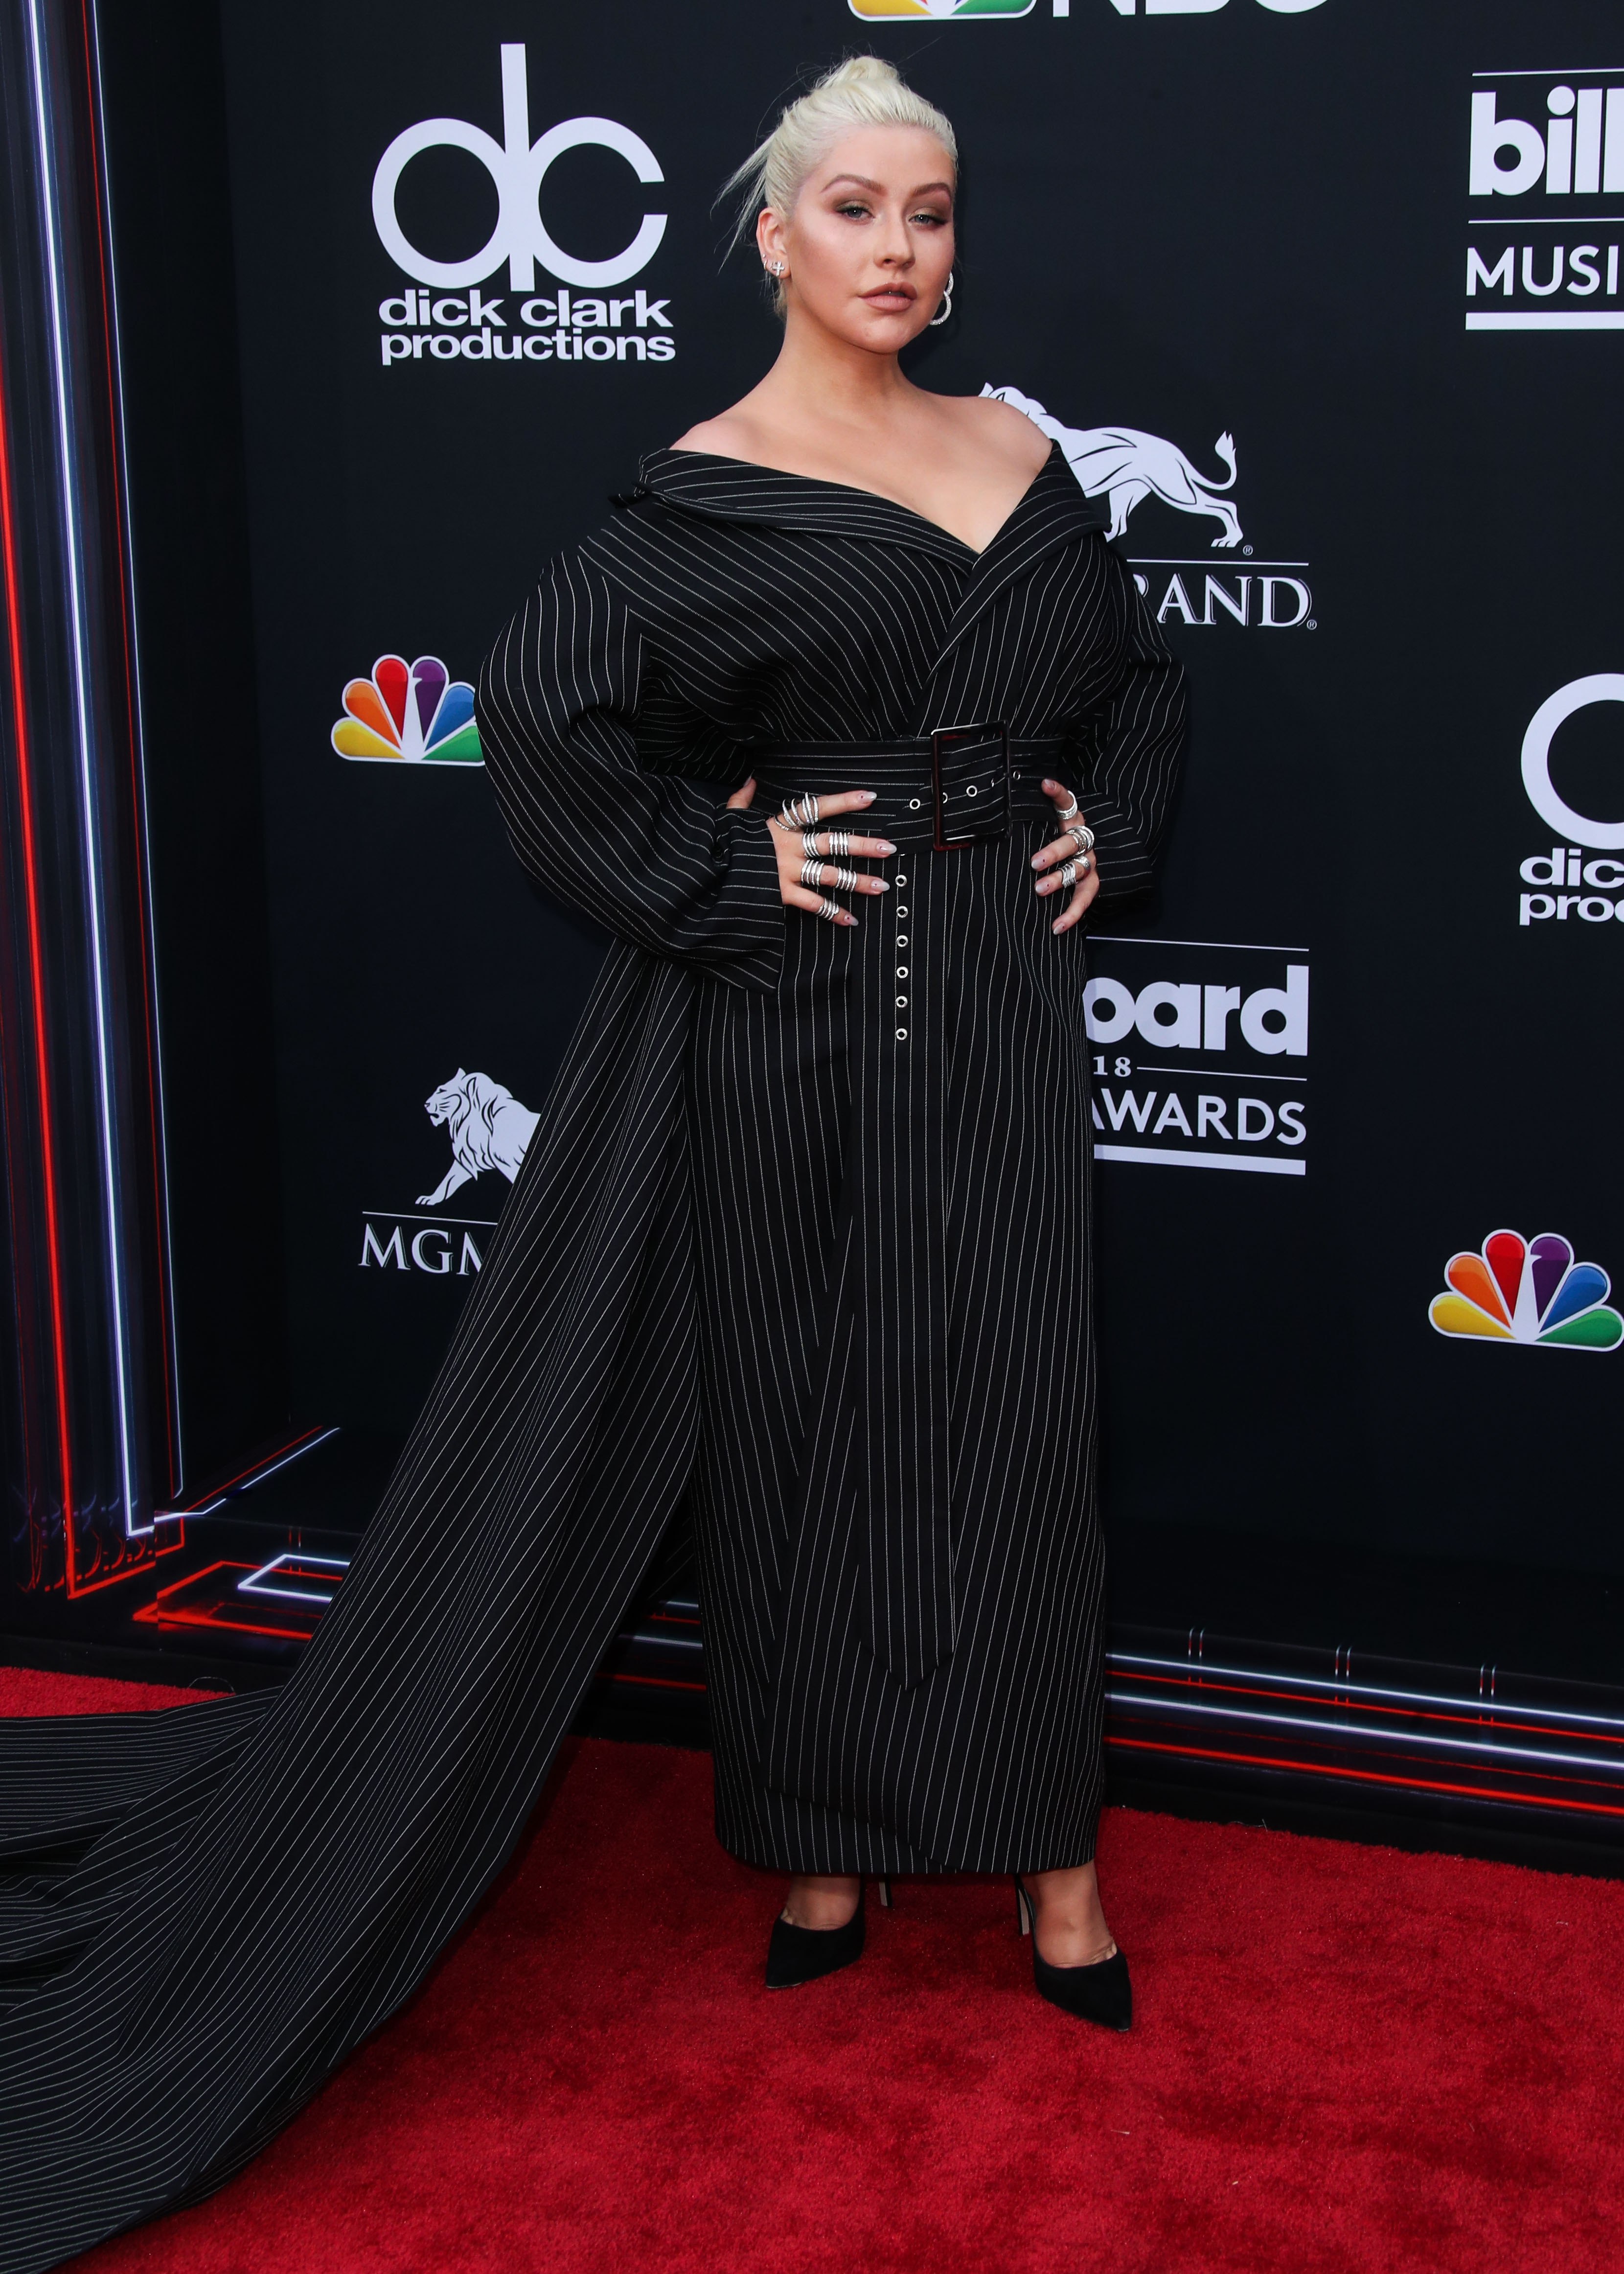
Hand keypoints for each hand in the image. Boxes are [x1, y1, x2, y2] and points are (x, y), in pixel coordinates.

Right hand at [727, 778, 895, 927]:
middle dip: (863, 845)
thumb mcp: (728, 817)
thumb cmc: (718, 844)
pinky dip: (832, 913)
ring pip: (830, 875)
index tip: (871, 797)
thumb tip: (750, 780)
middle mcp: (789, 847)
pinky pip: (813, 905)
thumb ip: (742, 799)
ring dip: (858, 881)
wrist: (704, 873)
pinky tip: (852, 920)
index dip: (844, 801)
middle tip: (889, 848)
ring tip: (883, 886)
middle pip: (833, 843)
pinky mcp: (782, 895)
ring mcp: (787, 872)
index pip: (816, 808)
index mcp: (779, 826)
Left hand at [1030, 778, 1100, 934]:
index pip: (1066, 801)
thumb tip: (1010, 800)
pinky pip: (1084, 900)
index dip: (1058, 793)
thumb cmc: (1052, 836)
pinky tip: (1056, 927)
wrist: (1081, 850)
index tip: (1045, 785)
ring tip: (1039, 890)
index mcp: (1071, 819)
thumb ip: (1031, 813)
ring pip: (1078, 870)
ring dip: (1059, 880)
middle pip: (1072, 842)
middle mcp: (1083, 839)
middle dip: (1053, 852)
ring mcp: (1089, 862)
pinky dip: (1071, 914)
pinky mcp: (1091, 883)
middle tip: (1034, 862)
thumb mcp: (1044, 821)